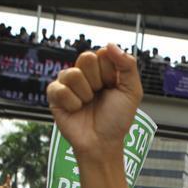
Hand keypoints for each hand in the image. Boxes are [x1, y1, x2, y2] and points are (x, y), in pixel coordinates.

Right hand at [47, 45, 143, 160]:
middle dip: (97, 81)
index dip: (109, 72)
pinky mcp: (55, 95)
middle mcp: (85, 73)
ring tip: (88, 104)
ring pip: (72, 73)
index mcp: (103, 69)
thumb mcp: (132, 91)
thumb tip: (110, 45)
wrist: (103, 143)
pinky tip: (76, 110)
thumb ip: (128, 65)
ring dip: (85, 94)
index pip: (102, 53)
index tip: (113, 87)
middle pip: (86, 57)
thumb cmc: (117, 120)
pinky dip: (72, 103)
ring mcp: (69, 83)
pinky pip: (59, 88)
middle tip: (99, 96)